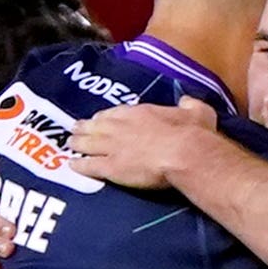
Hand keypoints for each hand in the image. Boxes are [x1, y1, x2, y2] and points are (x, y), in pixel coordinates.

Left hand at [68, 97, 221, 190]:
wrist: (184, 152)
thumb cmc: (193, 133)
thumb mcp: (198, 112)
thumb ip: (190, 105)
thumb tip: (187, 102)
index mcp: (141, 112)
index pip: (117, 112)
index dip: (106, 116)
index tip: (100, 118)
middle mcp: (122, 126)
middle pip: (97, 125)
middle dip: (86, 127)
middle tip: (75, 128)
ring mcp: (114, 146)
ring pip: (89, 143)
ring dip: (78, 143)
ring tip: (70, 143)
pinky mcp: (111, 166)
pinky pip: (90, 165)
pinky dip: (79, 165)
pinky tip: (71, 165)